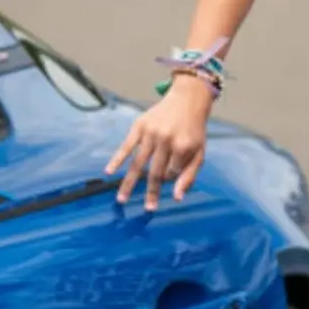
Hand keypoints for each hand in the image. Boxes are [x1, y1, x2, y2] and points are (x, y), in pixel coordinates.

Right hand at [104, 77, 211, 210]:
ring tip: (121, 199)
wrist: (187, 99)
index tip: (169, 174)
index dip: (171, 177)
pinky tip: (109, 171)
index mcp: (183, 146)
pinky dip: (117, 159)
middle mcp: (166, 140)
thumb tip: (178, 199)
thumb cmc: (194, 130)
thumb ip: (190, 176)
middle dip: (151, 192)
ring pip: (138, 163)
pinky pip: (126, 146)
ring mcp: (151, 132)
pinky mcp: (139, 125)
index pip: (173, 173)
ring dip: (129, 183)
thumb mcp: (200, 152)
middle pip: (155, 172)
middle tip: (147, 209)